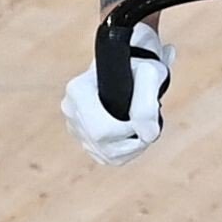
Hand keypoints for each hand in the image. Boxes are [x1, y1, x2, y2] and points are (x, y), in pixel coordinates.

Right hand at [63, 21, 168, 164]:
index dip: (130, 132)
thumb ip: (148, 105)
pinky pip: (105, 157)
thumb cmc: (140, 65)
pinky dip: (125, 151)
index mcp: (77, 91)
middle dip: (133, 142)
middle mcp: (70, 109)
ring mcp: (74, 124)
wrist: (132, 64)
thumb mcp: (150, 75)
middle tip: (149, 126)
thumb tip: (147, 135)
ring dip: (132, 148)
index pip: (102, 131)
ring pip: (106, 155)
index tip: (148, 118)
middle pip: (103, 145)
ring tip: (143, 127)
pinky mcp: (84, 136)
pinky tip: (134, 135)